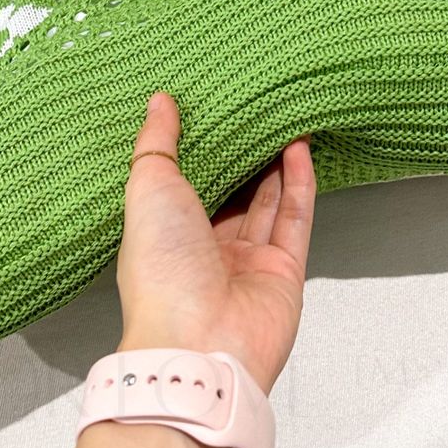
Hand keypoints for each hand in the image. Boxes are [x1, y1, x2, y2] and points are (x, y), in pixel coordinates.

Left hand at [115, 92, 316, 393]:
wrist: (199, 344)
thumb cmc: (161, 274)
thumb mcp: (146, 191)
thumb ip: (156, 146)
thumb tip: (159, 103)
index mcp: (166, 237)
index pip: (185, 187)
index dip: (198, 152)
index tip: (209, 111)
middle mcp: (206, 251)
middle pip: (231, 194)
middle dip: (243, 156)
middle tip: (254, 112)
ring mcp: (248, 263)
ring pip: (267, 203)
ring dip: (276, 163)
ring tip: (284, 120)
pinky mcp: (285, 273)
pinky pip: (295, 220)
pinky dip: (300, 184)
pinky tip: (300, 149)